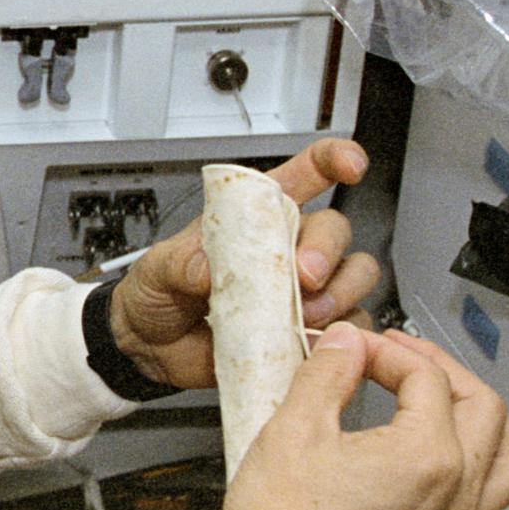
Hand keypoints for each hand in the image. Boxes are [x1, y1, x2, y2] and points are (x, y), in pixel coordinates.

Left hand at [108, 137, 379, 388]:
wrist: (154, 348)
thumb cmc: (159, 294)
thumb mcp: (156, 270)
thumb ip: (179, 263)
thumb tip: (208, 268)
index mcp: (255, 216)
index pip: (302, 174)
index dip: (331, 161)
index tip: (349, 164)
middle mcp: (287, 247)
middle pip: (334, 229)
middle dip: (326, 249)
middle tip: (302, 274)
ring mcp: (304, 290)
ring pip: (354, 275)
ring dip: (340, 292)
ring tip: (304, 313)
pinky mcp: (311, 329)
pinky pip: (350, 325)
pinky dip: (338, 332)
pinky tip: (308, 338)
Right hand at [223, 323, 508, 509]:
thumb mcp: (293, 428)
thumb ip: (327, 374)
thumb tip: (345, 342)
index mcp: (427, 455)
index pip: (424, 377)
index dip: (383, 350)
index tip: (347, 347)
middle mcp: (457, 490)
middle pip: (482, 406)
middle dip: (440, 369)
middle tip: (396, 355)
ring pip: (508, 458)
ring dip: (482, 418)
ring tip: (445, 400)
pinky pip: (493, 506)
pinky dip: (485, 474)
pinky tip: (454, 466)